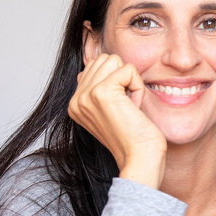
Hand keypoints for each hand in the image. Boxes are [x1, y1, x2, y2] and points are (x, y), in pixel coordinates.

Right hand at [68, 53, 166, 187]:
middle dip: (123, 77)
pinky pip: (128, 69)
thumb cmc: (134, 135)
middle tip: (127, 105)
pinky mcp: (101, 92)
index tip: (120, 107)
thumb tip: (103, 60)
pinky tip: (134, 107)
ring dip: (130, 81)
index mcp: (75, 103)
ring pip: (115, 60)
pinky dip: (137, 87)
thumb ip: (101, 87)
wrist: (140, 156)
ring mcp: (86, 95)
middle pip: (105, 58)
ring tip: (129, 105)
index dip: (117, 80)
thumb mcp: (111, 109)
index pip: (95, 65)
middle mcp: (76, 100)